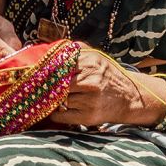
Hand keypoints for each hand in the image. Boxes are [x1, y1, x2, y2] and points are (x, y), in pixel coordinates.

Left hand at [45, 44, 162, 129]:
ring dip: (52, 99)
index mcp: (91, 63)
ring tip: (50, 97)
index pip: (60, 65)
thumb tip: (50, 49)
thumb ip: (76, 51)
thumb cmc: (108, 76)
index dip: (46, 69)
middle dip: (48, 85)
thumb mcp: (96, 57)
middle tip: (38, 86)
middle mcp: (91, 81)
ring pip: (59, 99)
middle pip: (57, 82)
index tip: (36, 72)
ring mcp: (90, 100)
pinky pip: (62, 116)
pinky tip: (57, 110)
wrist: (129, 98)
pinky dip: (55, 114)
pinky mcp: (88, 117)